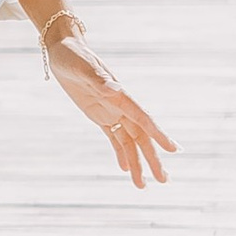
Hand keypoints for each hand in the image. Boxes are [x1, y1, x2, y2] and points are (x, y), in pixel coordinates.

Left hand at [42, 20, 172, 189]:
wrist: (63, 49)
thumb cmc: (73, 55)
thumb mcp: (83, 68)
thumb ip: (99, 80)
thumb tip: (116, 89)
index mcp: (120, 95)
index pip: (143, 118)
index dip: (158, 134)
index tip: (173, 150)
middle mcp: (120, 105)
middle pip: (141, 136)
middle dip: (152, 158)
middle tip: (164, 181)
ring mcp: (111, 111)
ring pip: (129, 141)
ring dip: (137, 162)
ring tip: (143, 186)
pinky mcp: (100, 115)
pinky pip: (114, 138)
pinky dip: (121, 153)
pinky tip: (127, 169)